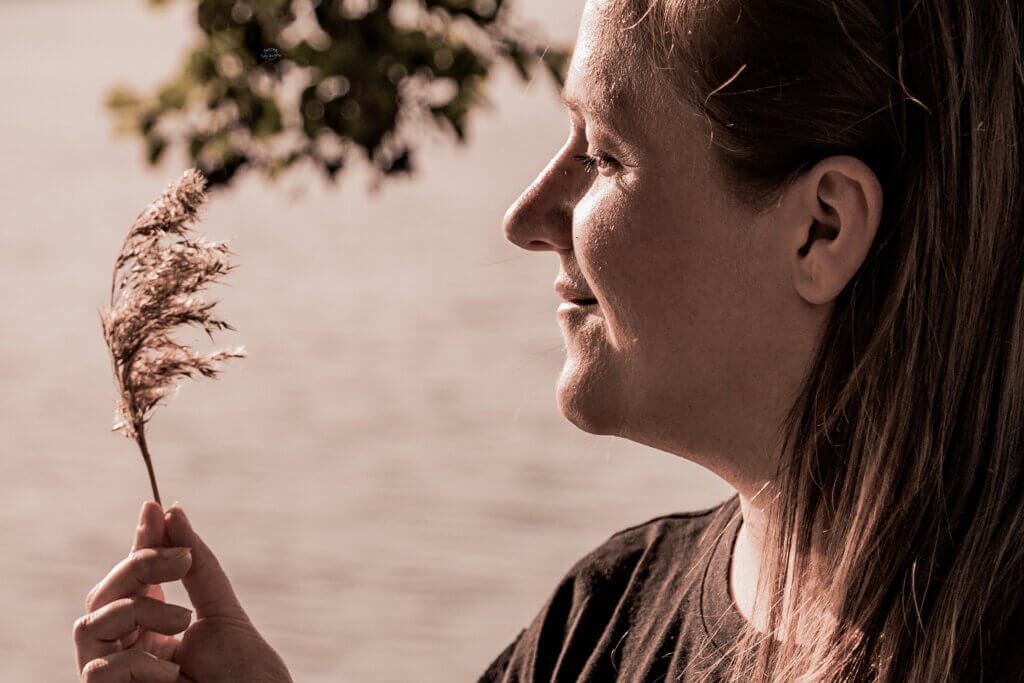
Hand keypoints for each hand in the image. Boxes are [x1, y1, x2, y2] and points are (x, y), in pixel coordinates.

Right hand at [73, 501, 292, 682]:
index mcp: (156, 628)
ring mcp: (118, 678)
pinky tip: (172, 674)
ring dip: (138, 610)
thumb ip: (197, 566)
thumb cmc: (246, 675)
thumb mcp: (222, 612)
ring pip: (89, 623)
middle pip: (103, 594)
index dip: (140, 541)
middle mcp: (131, 650)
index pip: (134, 578)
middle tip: (180, 559)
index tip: (154, 506)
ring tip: (183, 623)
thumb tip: (173, 511)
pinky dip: (139, 663)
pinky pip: (100, 667)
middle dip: (138, 566)